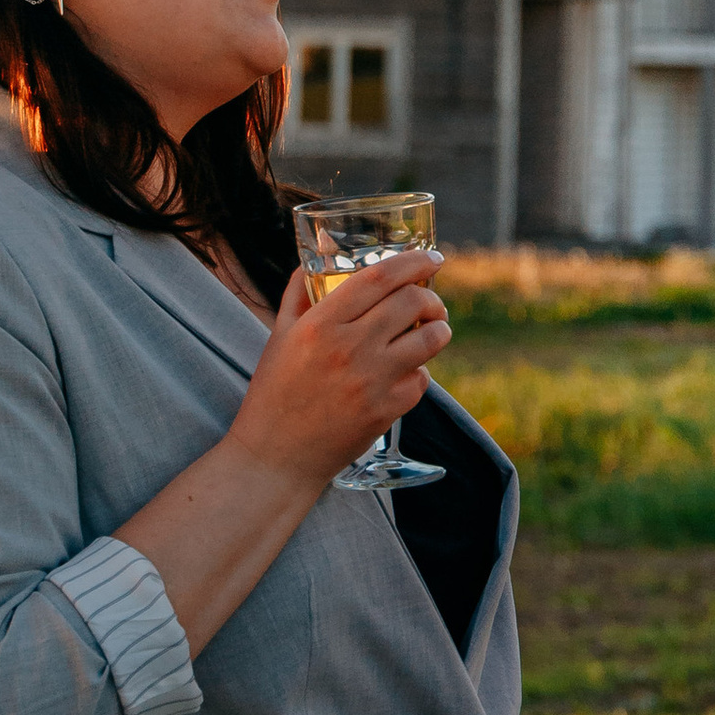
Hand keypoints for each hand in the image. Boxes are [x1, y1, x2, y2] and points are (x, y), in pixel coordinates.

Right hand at [228, 253, 452, 490]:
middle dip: (431, 297)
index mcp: (320, 324)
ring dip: (439, 328)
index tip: (432, 257)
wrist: (275, 457)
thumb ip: (297, 295)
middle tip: (430, 300)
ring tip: (434, 328)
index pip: (378, 277)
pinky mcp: (386, 412)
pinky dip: (420, 371)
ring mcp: (371, 382)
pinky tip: (408, 371)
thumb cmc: (274, 393)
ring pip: (429, 340)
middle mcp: (348, 349)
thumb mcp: (278, 337)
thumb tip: (311, 262)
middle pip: (411, 303)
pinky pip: (421, 380)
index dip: (413, 261)